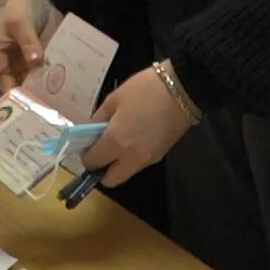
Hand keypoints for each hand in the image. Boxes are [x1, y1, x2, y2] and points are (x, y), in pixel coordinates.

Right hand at [0, 0, 57, 112]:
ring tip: (41, 123)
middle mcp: (9, 66)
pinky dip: (49, 92)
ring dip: (34, 103)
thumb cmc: (22, 8)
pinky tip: (58, 106)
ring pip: (28, 90)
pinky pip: (45, 82)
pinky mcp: (43, 66)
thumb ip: (28, 40)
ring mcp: (27, 68)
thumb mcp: (20, 21)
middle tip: (20, 128)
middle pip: (9, 91)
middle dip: (13, 108)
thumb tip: (35, 61)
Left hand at [82, 65, 195, 187]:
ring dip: (117, 164)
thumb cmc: (144, 89)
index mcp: (116, 142)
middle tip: (100, 149)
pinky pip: (138, 164)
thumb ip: (98, 119)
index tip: (85, 144)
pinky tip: (133, 137)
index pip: (93, 162)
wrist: (183, 88)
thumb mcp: (114, 99)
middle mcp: (131, 158)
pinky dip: (130, 158)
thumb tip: (89, 132)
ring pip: (125, 173)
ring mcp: (148, 160)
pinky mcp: (160, 156)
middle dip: (101, 169)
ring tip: (117, 139)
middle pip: (110, 180)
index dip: (85, 155)